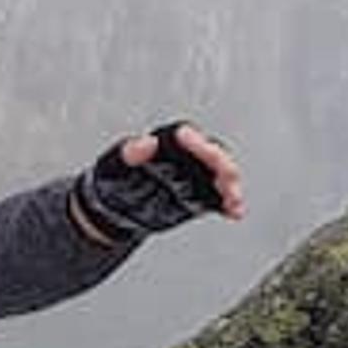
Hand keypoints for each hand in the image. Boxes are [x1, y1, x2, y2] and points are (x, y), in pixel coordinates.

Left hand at [70, 122, 245, 245]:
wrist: (113, 207)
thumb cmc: (112, 179)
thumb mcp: (112, 164)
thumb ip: (128, 153)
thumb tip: (146, 143)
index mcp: (165, 142)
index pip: (185, 135)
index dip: (193, 139)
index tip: (192, 142)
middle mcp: (185, 156)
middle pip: (211, 153)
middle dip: (221, 162)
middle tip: (225, 175)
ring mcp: (194, 176)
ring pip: (221, 175)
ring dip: (230, 185)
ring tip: (232, 199)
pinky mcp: (199, 196)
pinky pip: (219, 198)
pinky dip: (229, 204)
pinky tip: (235, 212)